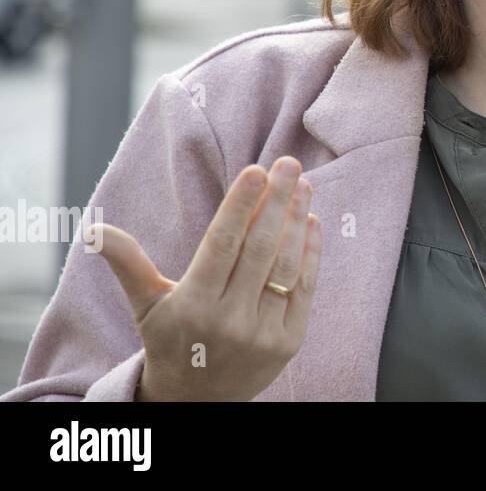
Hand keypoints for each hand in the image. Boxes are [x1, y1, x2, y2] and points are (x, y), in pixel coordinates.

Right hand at [87, 156, 320, 400]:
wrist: (197, 401)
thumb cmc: (171, 340)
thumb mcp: (146, 306)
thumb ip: (128, 264)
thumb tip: (94, 230)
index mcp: (193, 305)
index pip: (222, 244)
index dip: (240, 205)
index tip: (257, 170)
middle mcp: (229, 320)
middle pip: (259, 248)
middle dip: (276, 201)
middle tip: (287, 163)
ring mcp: (262, 332)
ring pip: (285, 265)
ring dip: (297, 220)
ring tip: (302, 185)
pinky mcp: (289, 342)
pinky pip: (304, 288)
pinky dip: (310, 253)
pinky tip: (312, 220)